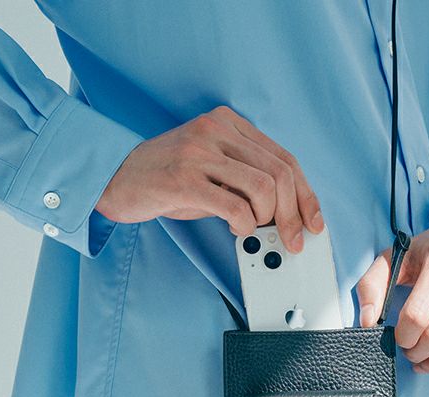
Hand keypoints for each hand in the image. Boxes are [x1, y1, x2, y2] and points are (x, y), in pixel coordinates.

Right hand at [95, 105, 323, 251]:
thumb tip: (286, 215)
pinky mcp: (183, 178)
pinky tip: (234, 228)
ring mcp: (199, 152)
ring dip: (264, 220)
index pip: (285, 158)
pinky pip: (234, 206)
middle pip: (280, 173)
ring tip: (248, 228)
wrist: (114, 177)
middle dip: (292, 215)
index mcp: (229, 123)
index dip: (306, 195)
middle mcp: (217, 130)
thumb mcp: (212, 170)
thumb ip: (246, 180)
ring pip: (263, 188)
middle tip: (291, 240)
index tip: (314, 223)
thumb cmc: (167, 180)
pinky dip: (243, 226)